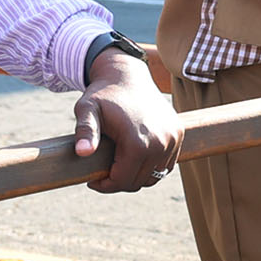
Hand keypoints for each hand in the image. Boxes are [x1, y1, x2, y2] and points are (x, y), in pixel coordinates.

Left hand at [74, 48, 179, 192]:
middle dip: (119, 181)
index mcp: (138, 142)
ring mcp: (172, 139)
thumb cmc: (104, 95)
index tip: (92, 180)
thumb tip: (82, 153)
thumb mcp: (87, 110)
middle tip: (103, 173)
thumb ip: (85, 131)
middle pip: (138, 181)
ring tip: (118, 167)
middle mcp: (160, 143)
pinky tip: (134, 159)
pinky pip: (165, 165)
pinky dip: (151, 167)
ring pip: (154, 176)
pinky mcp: (178, 135)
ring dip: (136, 176)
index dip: (105, 185)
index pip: (123, 181)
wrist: (128, 75)